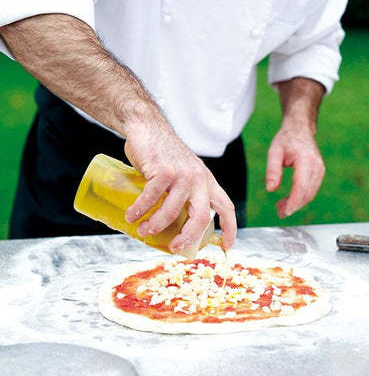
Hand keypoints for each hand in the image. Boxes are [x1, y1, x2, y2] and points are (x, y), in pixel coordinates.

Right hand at [124, 118, 236, 252]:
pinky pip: (151, 198)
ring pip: (172, 211)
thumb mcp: (184, 173)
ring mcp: (182, 175)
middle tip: (174, 248)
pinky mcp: (163, 171)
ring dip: (155, 225)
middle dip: (187, 237)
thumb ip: (185, 193)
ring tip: (142, 230)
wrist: (147, 128)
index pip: (226, 207)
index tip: (226, 245)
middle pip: (200, 217)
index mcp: (207, 181)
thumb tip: (175, 225)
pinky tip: (131, 215)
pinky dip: (139, 210)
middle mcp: (198, 178)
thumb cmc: (162, 155)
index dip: (230, 228)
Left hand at [266, 77, 325, 217]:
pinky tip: (289, 200)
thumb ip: (272, 171)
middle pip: (307, 193)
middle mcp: (316, 166)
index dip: (294, 201)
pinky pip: (311, 189)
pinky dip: (301, 197)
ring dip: (297, 203)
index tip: (285, 211)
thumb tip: (271, 189)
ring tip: (281, 207)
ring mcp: (320, 170)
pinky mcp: (319, 173)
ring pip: (310, 193)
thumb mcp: (274, 152)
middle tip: (279, 212)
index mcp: (306, 160)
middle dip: (294, 206)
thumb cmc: (286, 139)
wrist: (300, 129)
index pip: (301, 186)